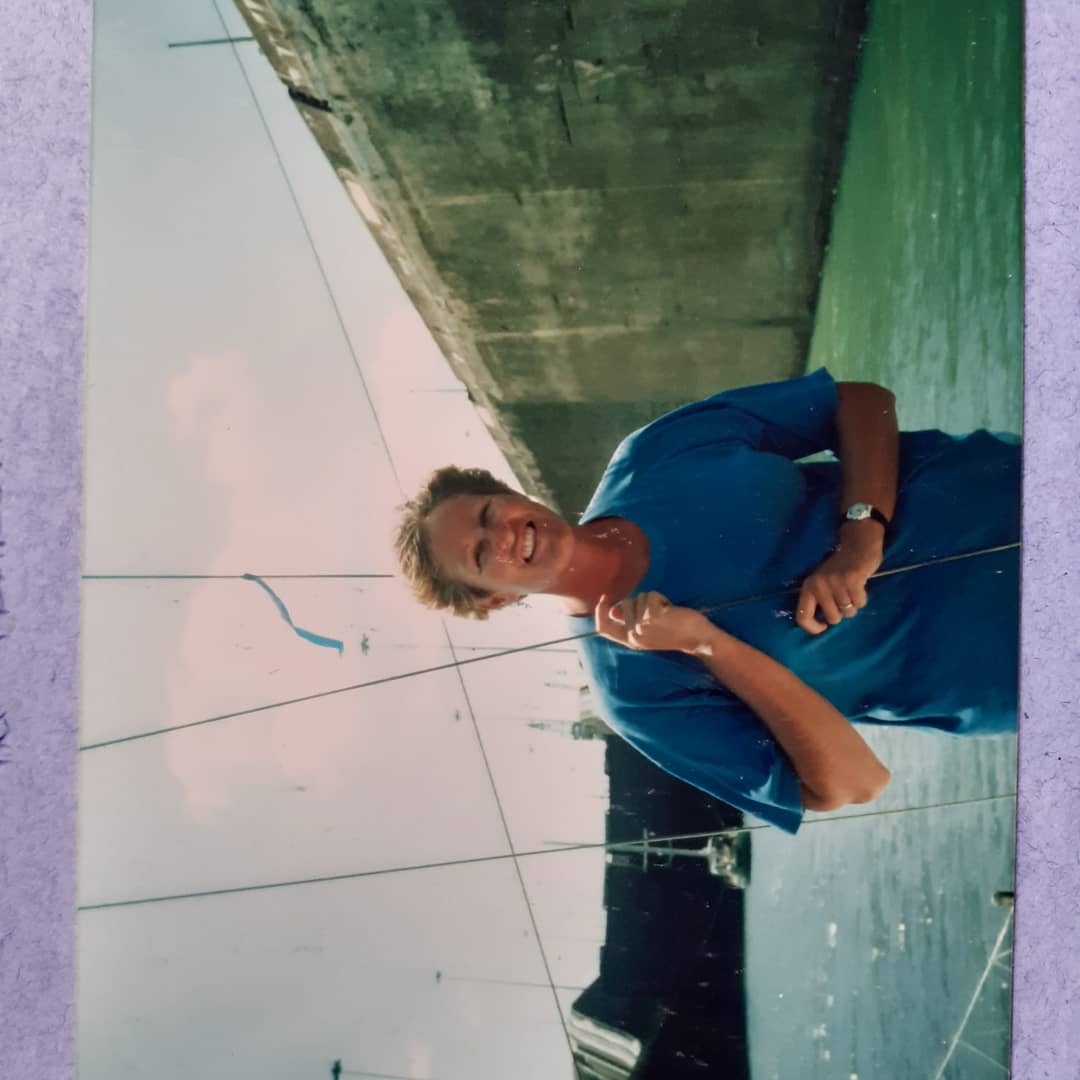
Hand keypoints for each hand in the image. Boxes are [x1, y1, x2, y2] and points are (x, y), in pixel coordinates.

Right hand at [595, 591, 716, 654]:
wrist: (697, 639)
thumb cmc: (674, 633)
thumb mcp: (648, 631)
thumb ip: (629, 622)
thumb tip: (613, 611)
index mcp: (630, 641)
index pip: (603, 628)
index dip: (600, 612)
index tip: (604, 599)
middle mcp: (633, 635)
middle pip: (625, 604)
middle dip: (641, 602)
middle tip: (657, 614)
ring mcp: (641, 626)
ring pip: (639, 598)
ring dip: (653, 600)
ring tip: (665, 613)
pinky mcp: (651, 616)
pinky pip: (651, 595)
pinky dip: (661, 598)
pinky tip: (670, 610)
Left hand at [796, 525, 883, 634]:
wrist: (857, 543)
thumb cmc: (840, 568)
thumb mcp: (823, 582)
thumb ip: (820, 600)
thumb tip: (822, 626)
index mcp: (808, 586)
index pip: (802, 617)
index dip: (813, 628)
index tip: (824, 626)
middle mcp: (819, 585)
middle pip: (833, 618)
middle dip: (842, 613)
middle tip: (844, 598)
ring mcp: (835, 582)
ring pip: (848, 612)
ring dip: (854, 604)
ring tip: (852, 589)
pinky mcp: (852, 579)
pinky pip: (860, 603)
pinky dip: (863, 598)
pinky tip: (860, 586)